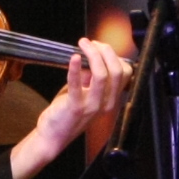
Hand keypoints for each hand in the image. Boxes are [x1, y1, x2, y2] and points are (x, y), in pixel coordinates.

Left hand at [11, 38, 130, 178]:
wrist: (54, 136)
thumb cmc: (68, 113)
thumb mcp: (85, 92)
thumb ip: (91, 77)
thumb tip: (92, 57)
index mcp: (111, 99)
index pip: (125, 73)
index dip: (114, 56)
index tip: (100, 47)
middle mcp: (106, 103)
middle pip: (117, 71)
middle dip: (105, 51)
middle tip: (91, 43)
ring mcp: (92, 106)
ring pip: (102, 75)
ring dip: (92, 54)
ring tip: (83, 44)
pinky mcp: (75, 107)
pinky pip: (77, 84)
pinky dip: (75, 68)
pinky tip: (74, 57)